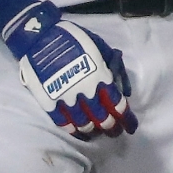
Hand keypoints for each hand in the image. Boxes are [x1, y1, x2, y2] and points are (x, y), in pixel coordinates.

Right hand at [4, 2, 137, 140]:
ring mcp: (65, 98)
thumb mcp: (102, 48)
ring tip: (98, 134)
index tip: (131, 127)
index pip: (118, 105)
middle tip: (115, 132)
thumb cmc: (76, 40)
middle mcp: (85, 91)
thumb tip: (125, 92)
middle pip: (102, 118)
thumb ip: (116, 69)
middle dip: (112, 128)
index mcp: (101, 77)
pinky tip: (79, 133)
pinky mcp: (48, 101)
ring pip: (83, 124)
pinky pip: (62, 122)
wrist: (40, 37)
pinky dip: (72, 130)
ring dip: (93, 131)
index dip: (126, 119)